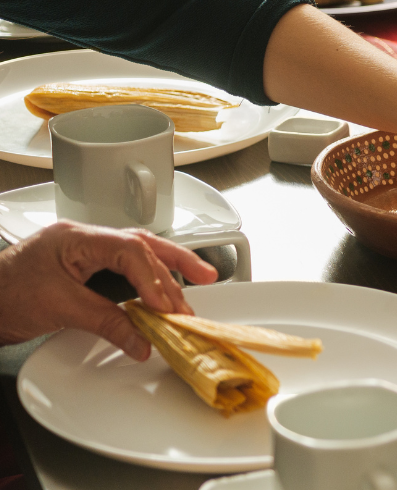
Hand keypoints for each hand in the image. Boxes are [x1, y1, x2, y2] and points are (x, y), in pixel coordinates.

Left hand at [0, 221, 217, 358]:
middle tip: (195, 294)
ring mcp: (84, 252)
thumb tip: (141, 340)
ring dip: (167, 270)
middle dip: (174, 268)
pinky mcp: (82, 270)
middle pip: (143, 246)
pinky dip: (147, 280)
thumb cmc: (1, 297)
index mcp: (77, 237)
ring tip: (197, 281)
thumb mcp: (58, 309)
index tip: (166, 307)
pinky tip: (160, 291)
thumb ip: (105, 321)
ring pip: (138, 254)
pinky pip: (124, 269)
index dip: (154, 278)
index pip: (130, 249)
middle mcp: (85, 239)